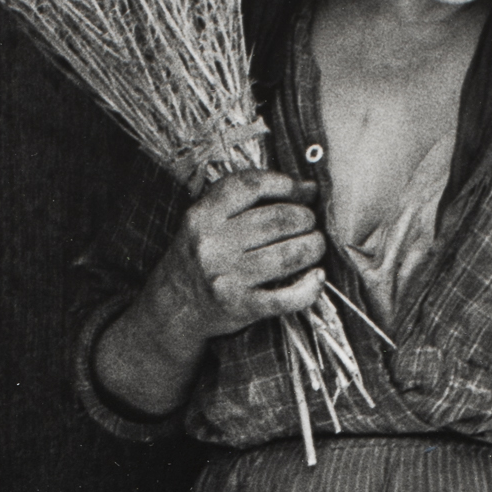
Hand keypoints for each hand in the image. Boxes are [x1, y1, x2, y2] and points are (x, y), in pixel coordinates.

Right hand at [158, 171, 327, 340]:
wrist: (174, 306)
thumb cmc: (200, 256)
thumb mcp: (206, 220)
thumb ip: (247, 200)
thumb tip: (309, 189)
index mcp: (202, 216)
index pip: (252, 186)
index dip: (286, 184)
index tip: (303, 192)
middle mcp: (212, 245)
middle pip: (278, 220)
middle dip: (305, 218)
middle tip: (310, 223)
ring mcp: (227, 277)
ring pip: (288, 255)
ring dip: (313, 247)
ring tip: (315, 245)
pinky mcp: (241, 306)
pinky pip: (286, 297)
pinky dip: (310, 287)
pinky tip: (317, 277)